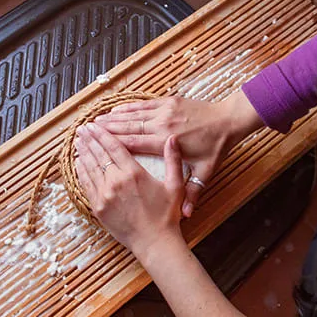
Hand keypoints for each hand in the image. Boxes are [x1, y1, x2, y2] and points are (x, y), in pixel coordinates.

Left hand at [74, 122, 184, 252]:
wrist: (155, 242)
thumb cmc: (167, 214)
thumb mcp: (175, 185)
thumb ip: (173, 159)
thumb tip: (172, 138)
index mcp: (134, 173)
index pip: (114, 147)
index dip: (102, 134)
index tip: (94, 125)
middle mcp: (116, 182)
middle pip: (99, 155)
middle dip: (89, 140)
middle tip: (82, 129)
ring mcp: (104, 195)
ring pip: (89, 168)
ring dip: (83, 153)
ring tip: (78, 141)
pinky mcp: (98, 207)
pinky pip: (86, 185)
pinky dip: (81, 172)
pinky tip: (78, 163)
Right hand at [94, 91, 262, 216]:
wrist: (229, 120)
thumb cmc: (217, 147)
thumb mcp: (205, 172)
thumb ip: (192, 192)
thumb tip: (185, 215)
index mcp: (166, 141)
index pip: (132, 143)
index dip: (112, 144)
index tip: (95, 145)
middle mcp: (161, 124)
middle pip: (128, 127)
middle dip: (106, 129)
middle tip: (86, 131)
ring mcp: (165, 111)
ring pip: (133, 114)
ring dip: (114, 117)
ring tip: (96, 120)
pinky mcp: (169, 101)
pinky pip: (144, 104)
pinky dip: (129, 107)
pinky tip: (116, 108)